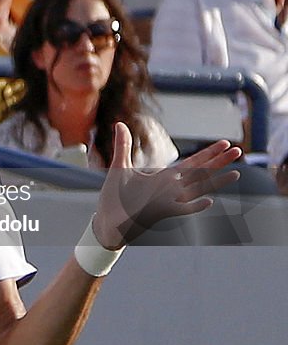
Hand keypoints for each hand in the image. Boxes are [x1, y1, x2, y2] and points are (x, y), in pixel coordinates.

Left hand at [95, 122, 241, 248]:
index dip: (208, 153)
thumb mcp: (119, 167)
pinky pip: (182, 210)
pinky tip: (209, 201)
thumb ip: (123, 145)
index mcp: (164, 177)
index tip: (225, 143)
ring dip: (215, 182)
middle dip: (219, 161)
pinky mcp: (160, 212)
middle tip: (238, 150)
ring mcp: (168, 200)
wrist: (107, 221)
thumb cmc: (114, 197)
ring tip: (236, 174)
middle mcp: (170, 188)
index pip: (191, 163)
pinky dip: (194, 206)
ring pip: (197, 189)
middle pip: (200, 172)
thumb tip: (120, 124)